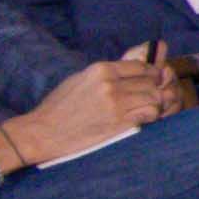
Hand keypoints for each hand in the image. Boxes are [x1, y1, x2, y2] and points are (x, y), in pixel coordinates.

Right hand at [0, 50, 190, 170]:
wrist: (43, 132)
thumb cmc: (58, 106)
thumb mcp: (81, 79)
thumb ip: (105, 74)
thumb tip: (128, 70)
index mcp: (101, 69)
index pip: (140, 66)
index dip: (150, 73)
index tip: (152, 80)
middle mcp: (111, 84)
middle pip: (150, 81)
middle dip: (154, 88)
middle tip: (152, 96)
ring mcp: (116, 104)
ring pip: (154, 97)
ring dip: (155, 103)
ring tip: (148, 108)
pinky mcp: (119, 123)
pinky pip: (149, 114)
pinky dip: (151, 115)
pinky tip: (143, 119)